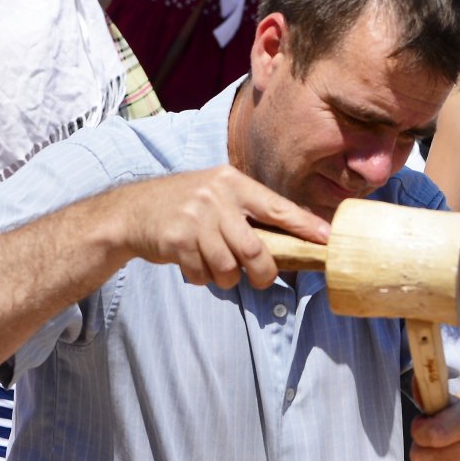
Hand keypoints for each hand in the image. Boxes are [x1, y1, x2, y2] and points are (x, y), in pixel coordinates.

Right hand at [117, 165, 327, 288]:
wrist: (133, 210)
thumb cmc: (186, 205)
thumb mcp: (218, 193)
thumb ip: (249, 209)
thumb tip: (294, 233)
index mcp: (233, 181)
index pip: (278, 207)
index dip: (305, 226)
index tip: (326, 239)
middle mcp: (215, 197)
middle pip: (255, 249)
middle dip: (264, 272)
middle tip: (264, 279)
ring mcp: (194, 219)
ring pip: (229, 268)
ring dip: (228, 278)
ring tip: (219, 267)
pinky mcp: (176, 241)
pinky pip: (203, 275)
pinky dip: (204, 278)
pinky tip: (195, 264)